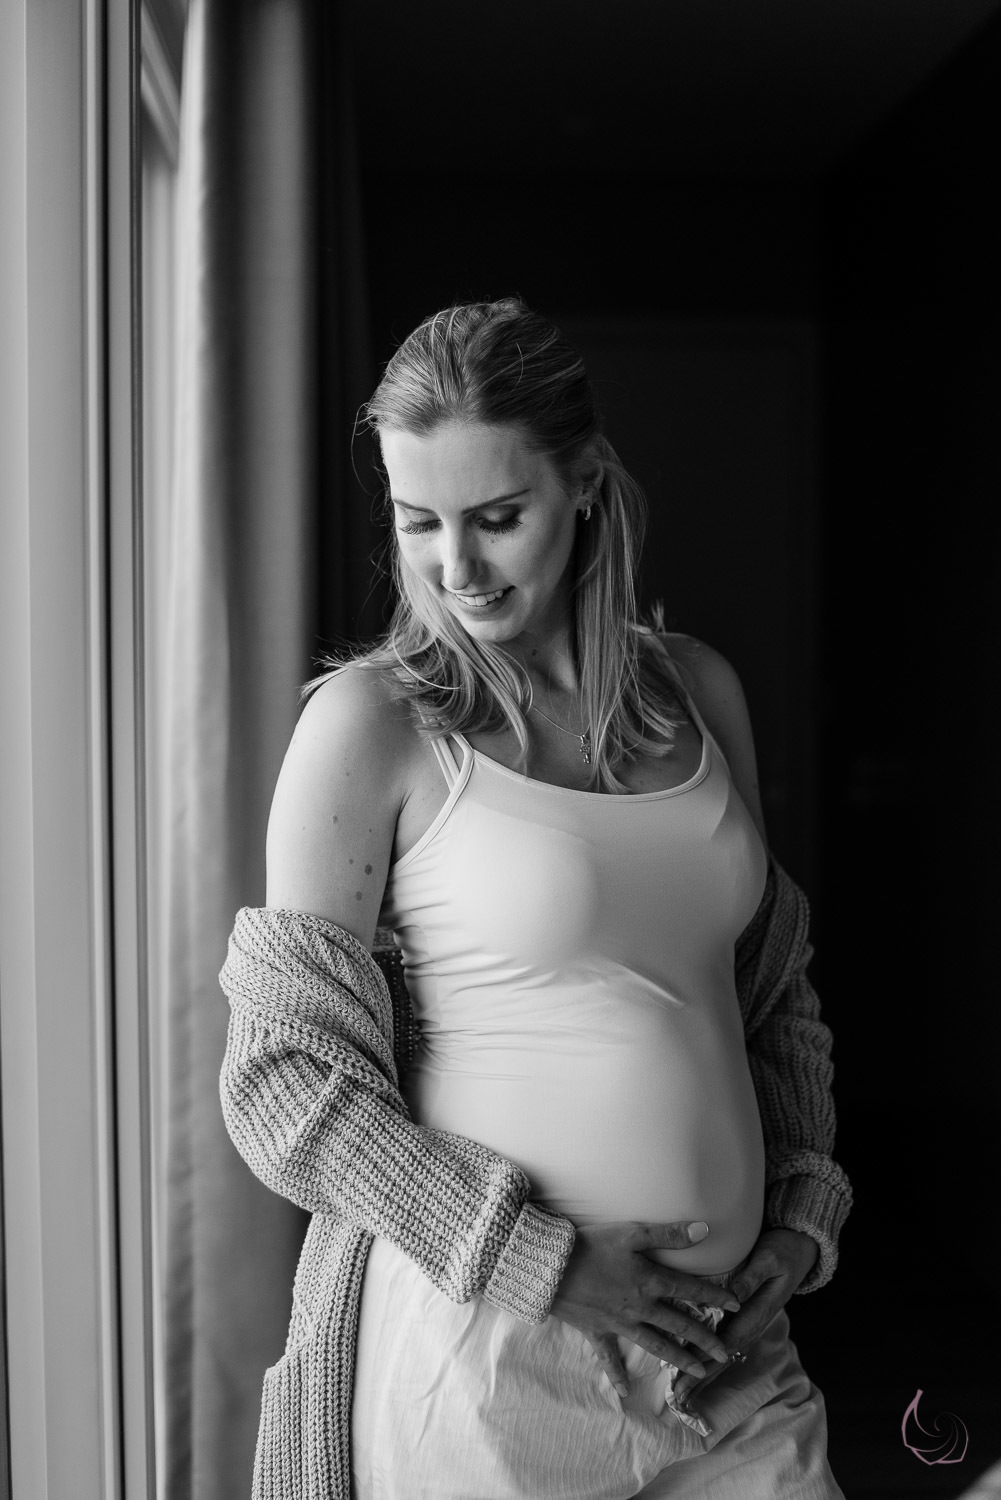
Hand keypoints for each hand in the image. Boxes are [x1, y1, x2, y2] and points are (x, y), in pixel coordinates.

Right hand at [549, 1221, 739, 1398]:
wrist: (552, 1268)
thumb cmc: (591, 1244)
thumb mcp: (631, 1232)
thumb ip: (668, 1234)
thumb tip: (704, 1231)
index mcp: (649, 1281)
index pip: (689, 1289)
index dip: (714, 1295)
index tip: (736, 1305)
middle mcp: (640, 1307)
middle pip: (678, 1323)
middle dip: (704, 1338)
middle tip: (725, 1353)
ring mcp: (619, 1323)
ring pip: (655, 1344)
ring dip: (678, 1357)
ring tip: (698, 1371)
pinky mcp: (597, 1331)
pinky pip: (609, 1357)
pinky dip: (616, 1374)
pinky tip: (625, 1392)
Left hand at [671, 1228, 818, 1409]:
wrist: (798, 1250)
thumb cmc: (782, 1252)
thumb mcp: (769, 1260)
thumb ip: (752, 1277)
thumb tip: (734, 1296)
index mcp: (757, 1313)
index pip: (727, 1342)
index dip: (706, 1359)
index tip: (687, 1374)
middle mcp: (751, 1323)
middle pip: (722, 1355)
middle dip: (699, 1375)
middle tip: (677, 1395)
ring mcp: (746, 1321)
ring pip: (720, 1351)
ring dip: (700, 1369)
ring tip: (678, 1388)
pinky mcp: (741, 1315)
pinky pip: (721, 1337)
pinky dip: (705, 1351)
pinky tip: (687, 1359)